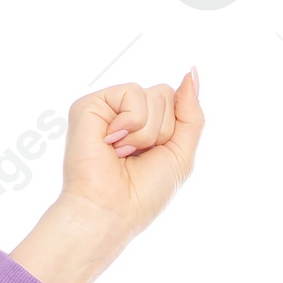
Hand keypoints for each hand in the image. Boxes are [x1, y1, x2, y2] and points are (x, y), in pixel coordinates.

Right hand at [10, 70, 204, 282]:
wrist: (112, 210)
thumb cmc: (144, 192)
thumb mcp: (181, 154)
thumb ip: (191, 114)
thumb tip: (192, 72)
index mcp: (147, 125)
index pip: (176, 101)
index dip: (175, 129)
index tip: (158, 154)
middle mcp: (127, 114)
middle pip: (166, 93)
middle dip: (163, 131)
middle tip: (139, 155)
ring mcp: (108, 108)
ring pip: (152, 93)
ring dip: (148, 132)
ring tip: (125, 152)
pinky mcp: (90, 105)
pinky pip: (132, 93)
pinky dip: (131, 123)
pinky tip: (113, 142)